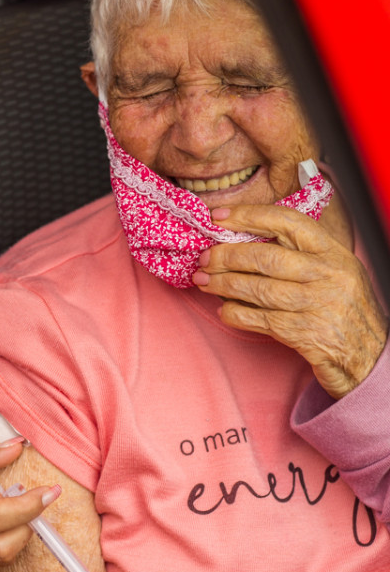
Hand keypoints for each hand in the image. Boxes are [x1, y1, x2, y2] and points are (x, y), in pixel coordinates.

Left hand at [192, 204, 387, 397]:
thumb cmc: (343, 310)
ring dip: (223, 284)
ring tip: (203, 281)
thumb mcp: (333, 272)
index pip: (288, 222)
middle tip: (204, 258)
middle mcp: (327, 276)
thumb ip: (299, 254)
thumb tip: (243, 240)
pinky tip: (224, 310)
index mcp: (333, 253)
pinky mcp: (303, 334)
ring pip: (257, 289)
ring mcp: (316, 305)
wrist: (369, 356)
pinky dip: (234, 314)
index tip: (219, 216)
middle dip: (227, 256)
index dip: (249, 215)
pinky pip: (258, 320)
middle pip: (265, 258)